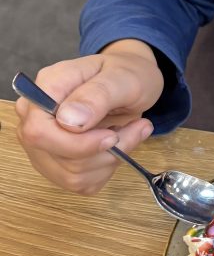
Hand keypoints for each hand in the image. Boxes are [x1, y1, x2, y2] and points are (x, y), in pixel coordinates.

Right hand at [15, 39, 164, 194]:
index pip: (38, 130)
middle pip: (56, 156)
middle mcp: (35, 117)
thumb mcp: (123, 77)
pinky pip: (81, 183)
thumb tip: (68, 120)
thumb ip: (97, 95)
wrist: (130, 80)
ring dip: (111, 159)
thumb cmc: (126, 73)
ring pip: (71, 175)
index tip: (112, 136)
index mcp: (46, 88)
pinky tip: (119, 146)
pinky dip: (107, 168)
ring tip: (133, 131)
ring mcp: (44, 143)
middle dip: (103, 152)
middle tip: (136, 128)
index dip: (75, 143)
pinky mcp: (58, 163)